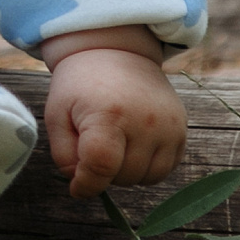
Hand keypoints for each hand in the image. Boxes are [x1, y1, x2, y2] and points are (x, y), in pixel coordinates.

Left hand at [41, 27, 184, 198]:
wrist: (116, 53)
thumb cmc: (80, 85)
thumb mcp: (56, 114)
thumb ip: (64, 155)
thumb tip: (83, 185)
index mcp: (109, 114)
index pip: (101, 166)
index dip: (86, 184)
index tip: (77, 187)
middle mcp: (146, 122)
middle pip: (123, 176)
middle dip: (104, 172)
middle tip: (94, 145)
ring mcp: (170, 127)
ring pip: (147, 179)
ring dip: (127, 172)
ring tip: (114, 144)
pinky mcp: (183, 130)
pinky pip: (166, 169)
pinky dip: (147, 167)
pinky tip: (133, 144)